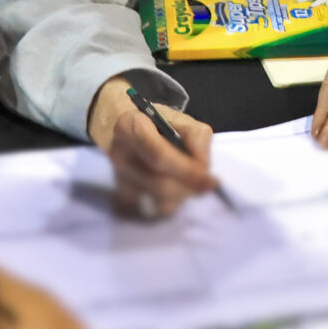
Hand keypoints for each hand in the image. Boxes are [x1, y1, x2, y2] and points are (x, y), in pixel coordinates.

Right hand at [88, 77, 218, 219]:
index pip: (160, 157)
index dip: (188, 171)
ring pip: (156, 201)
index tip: (211, 180)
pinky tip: (173, 190)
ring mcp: (118, 178)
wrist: (115, 124)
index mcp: (132, 128)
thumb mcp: (177, 117)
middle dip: (188, 188)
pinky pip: (150, 210)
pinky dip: (169, 204)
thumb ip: (196, 138)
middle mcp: (120, 155)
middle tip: (206, 185)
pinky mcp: (120, 195)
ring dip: (181, 197)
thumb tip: (204, 167)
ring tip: (187, 183)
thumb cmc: (152, 121)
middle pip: (159, 184)